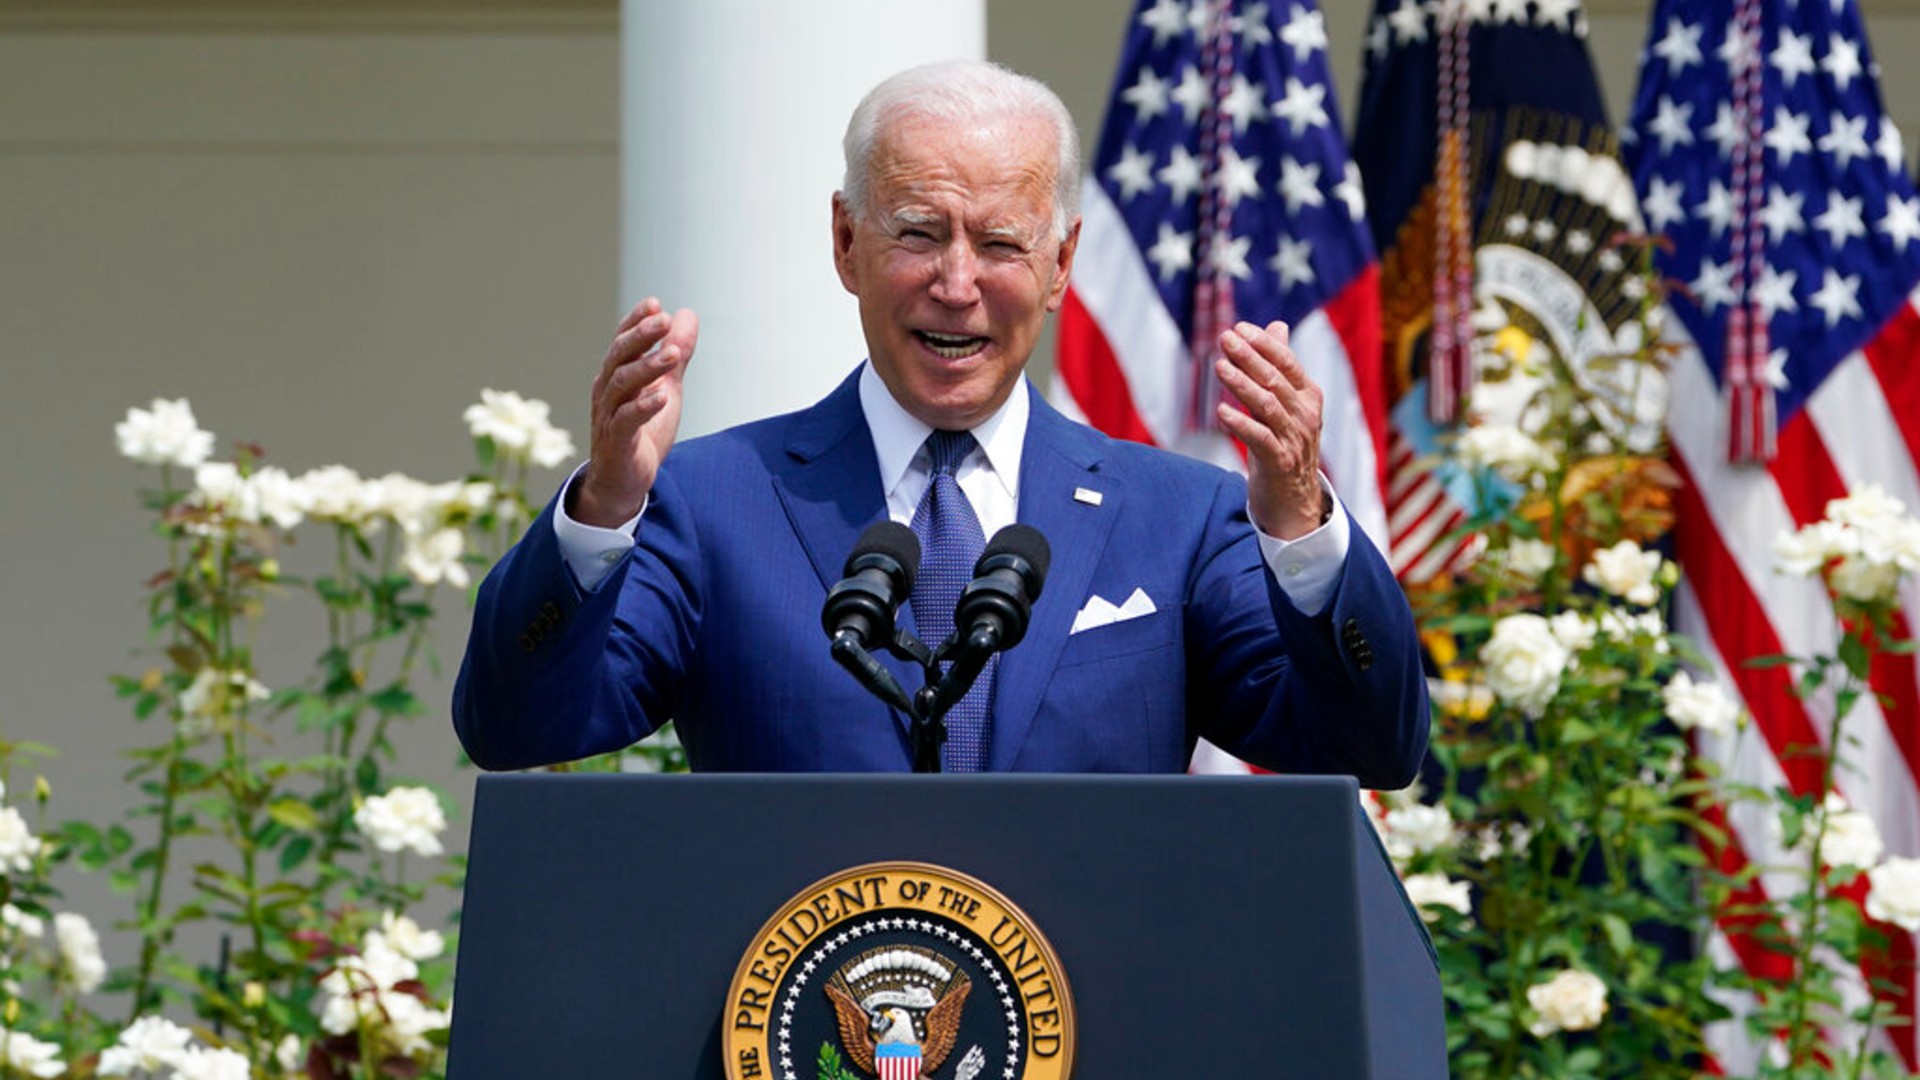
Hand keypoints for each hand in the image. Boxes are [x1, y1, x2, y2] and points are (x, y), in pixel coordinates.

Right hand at [573, 298, 699, 527]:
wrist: (623, 482)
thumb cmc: (641, 432)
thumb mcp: (665, 387)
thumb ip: (676, 354)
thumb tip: (687, 315)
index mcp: (616, 375)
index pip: (622, 341)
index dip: (635, 322)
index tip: (655, 304)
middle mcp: (607, 391)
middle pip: (619, 357)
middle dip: (640, 336)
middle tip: (663, 319)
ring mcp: (608, 416)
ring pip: (621, 385)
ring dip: (647, 367)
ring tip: (673, 355)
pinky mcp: (616, 442)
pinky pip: (625, 421)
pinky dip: (643, 407)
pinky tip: (663, 397)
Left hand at [1213, 320, 1327, 540]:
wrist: (1294, 498)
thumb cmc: (1285, 443)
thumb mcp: (1285, 403)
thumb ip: (1280, 366)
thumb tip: (1277, 325)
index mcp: (1308, 395)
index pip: (1286, 362)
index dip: (1263, 344)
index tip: (1237, 328)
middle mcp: (1305, 414)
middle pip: (1275, 379)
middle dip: (1248, 357)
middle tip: (1224, 339)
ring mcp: (1294, 438)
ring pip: (1267, 405)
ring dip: (1241, 385)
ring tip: (1219, 367)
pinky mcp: (1280, 462)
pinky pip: (1260, 439)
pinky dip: (1240, 424)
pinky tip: (1221, 411)